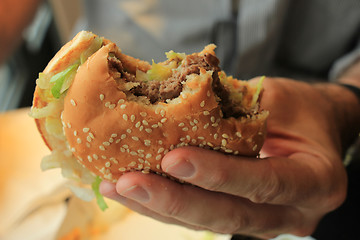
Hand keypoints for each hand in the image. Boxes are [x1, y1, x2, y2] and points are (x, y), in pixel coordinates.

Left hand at [100, 77, 349, 238]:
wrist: (312, 130)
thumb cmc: (300, 111)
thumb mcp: (280, 99)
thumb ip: (238, 105)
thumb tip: (179, 100)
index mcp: (316, 180)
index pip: (266, 182)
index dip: (219, 175)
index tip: (173, 158)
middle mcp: (291, 212)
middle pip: (231, 216)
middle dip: (176, 201)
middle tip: (130, 181)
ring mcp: (263, 222)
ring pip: (208, 224)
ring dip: (160, 207)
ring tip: (118, 186)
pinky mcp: (239, 217)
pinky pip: (198, 217)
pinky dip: (163, 205)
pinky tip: (131, 190)